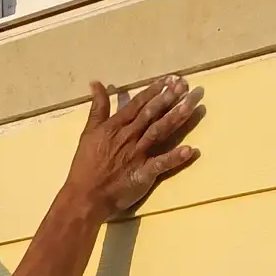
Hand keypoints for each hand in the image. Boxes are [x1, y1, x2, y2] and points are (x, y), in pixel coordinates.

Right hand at [60, 75, 205, 220]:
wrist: (85, 196)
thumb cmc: (85, 165)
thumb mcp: (89, 132)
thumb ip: (97, 108)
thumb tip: (96, 83)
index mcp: (116, 126)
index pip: (138, 105)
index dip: (154, 91)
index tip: (169, 80)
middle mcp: (129, 137)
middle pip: (152, 114)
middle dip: (169, 98)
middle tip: (185, 85)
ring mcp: (137, 155)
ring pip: (159, 132)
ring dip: (175, 118)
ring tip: (191, 105)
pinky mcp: (143, 174)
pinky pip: (161, 164)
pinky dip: (175, 158)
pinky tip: (191, 150)